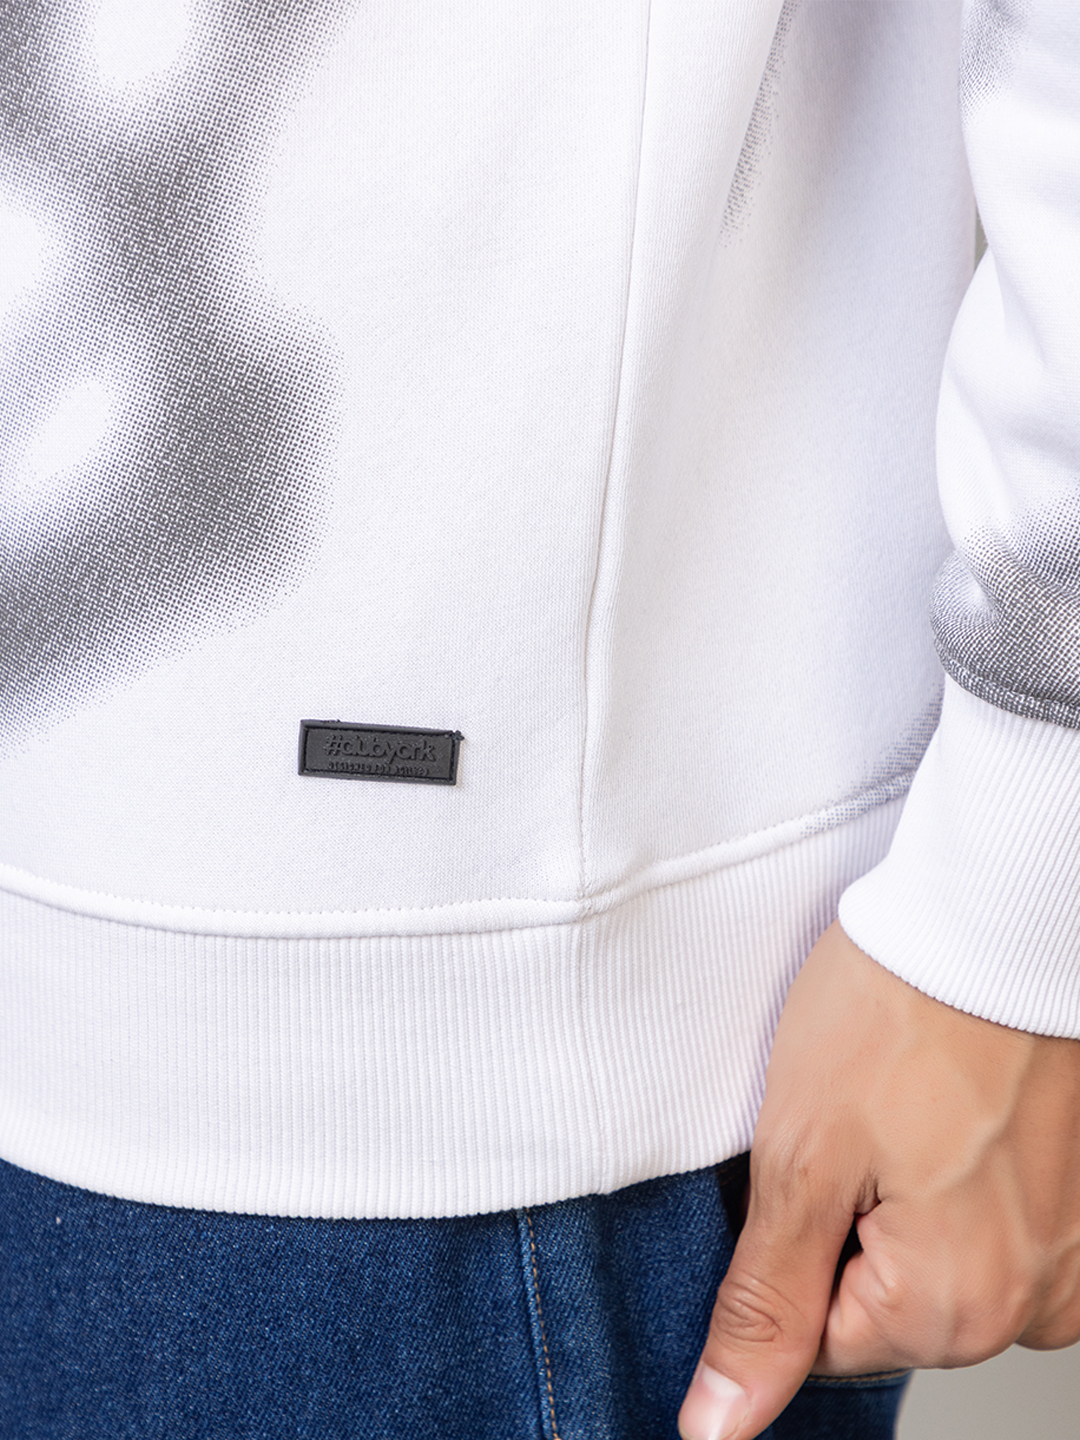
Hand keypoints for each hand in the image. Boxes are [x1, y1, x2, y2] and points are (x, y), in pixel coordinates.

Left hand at [677, 920, 1079, 1439]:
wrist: (993, 914)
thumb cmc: (899, 1010)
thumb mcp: (799, 1159)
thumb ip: (765, 1307)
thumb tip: (718, 1425)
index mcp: (957, 1306)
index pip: (824, 1343)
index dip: (795, 1247)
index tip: (816, 1163)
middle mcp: (1037, 1301)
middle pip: (890, 1308)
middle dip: (855, 1224)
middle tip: (865, 1124)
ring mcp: (1073, 1251)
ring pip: (945, 1263)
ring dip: (913, 1197)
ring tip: (912, 1107)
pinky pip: (1000, 1224)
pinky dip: (964, 1177)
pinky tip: (954, 1110)